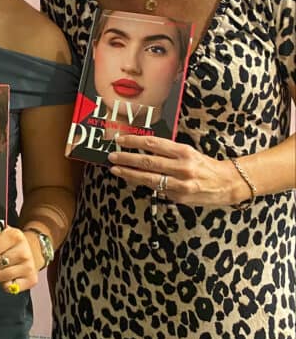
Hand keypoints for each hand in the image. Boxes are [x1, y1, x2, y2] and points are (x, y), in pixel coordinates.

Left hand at [0, 226, 39, 294]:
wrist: (32, 250)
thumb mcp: (2, 234)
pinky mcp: (31, 280)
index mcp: (15, 236)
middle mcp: (23, 252)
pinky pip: (8, 287)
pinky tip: (9, 275)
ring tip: (2, 267)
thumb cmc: (12, 244)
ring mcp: (28, 266)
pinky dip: (5, 283)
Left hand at [108, 134, 244, 205]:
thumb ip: (168, 152)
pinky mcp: (179, 197)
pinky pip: (156, 190)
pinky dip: (142, 184)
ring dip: (129, 174)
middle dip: (126, 159)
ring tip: (116, 170)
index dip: (134, 141)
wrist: (227, 184)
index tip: (120, 140)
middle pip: (148, 162)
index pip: (153, 144)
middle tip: (111, 156)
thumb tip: (142, 149)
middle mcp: (182, 167)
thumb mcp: (189, 152)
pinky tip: (131, 180)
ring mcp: (180, 185)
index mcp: (184, 152)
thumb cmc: (204, 165)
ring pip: (149, 179)